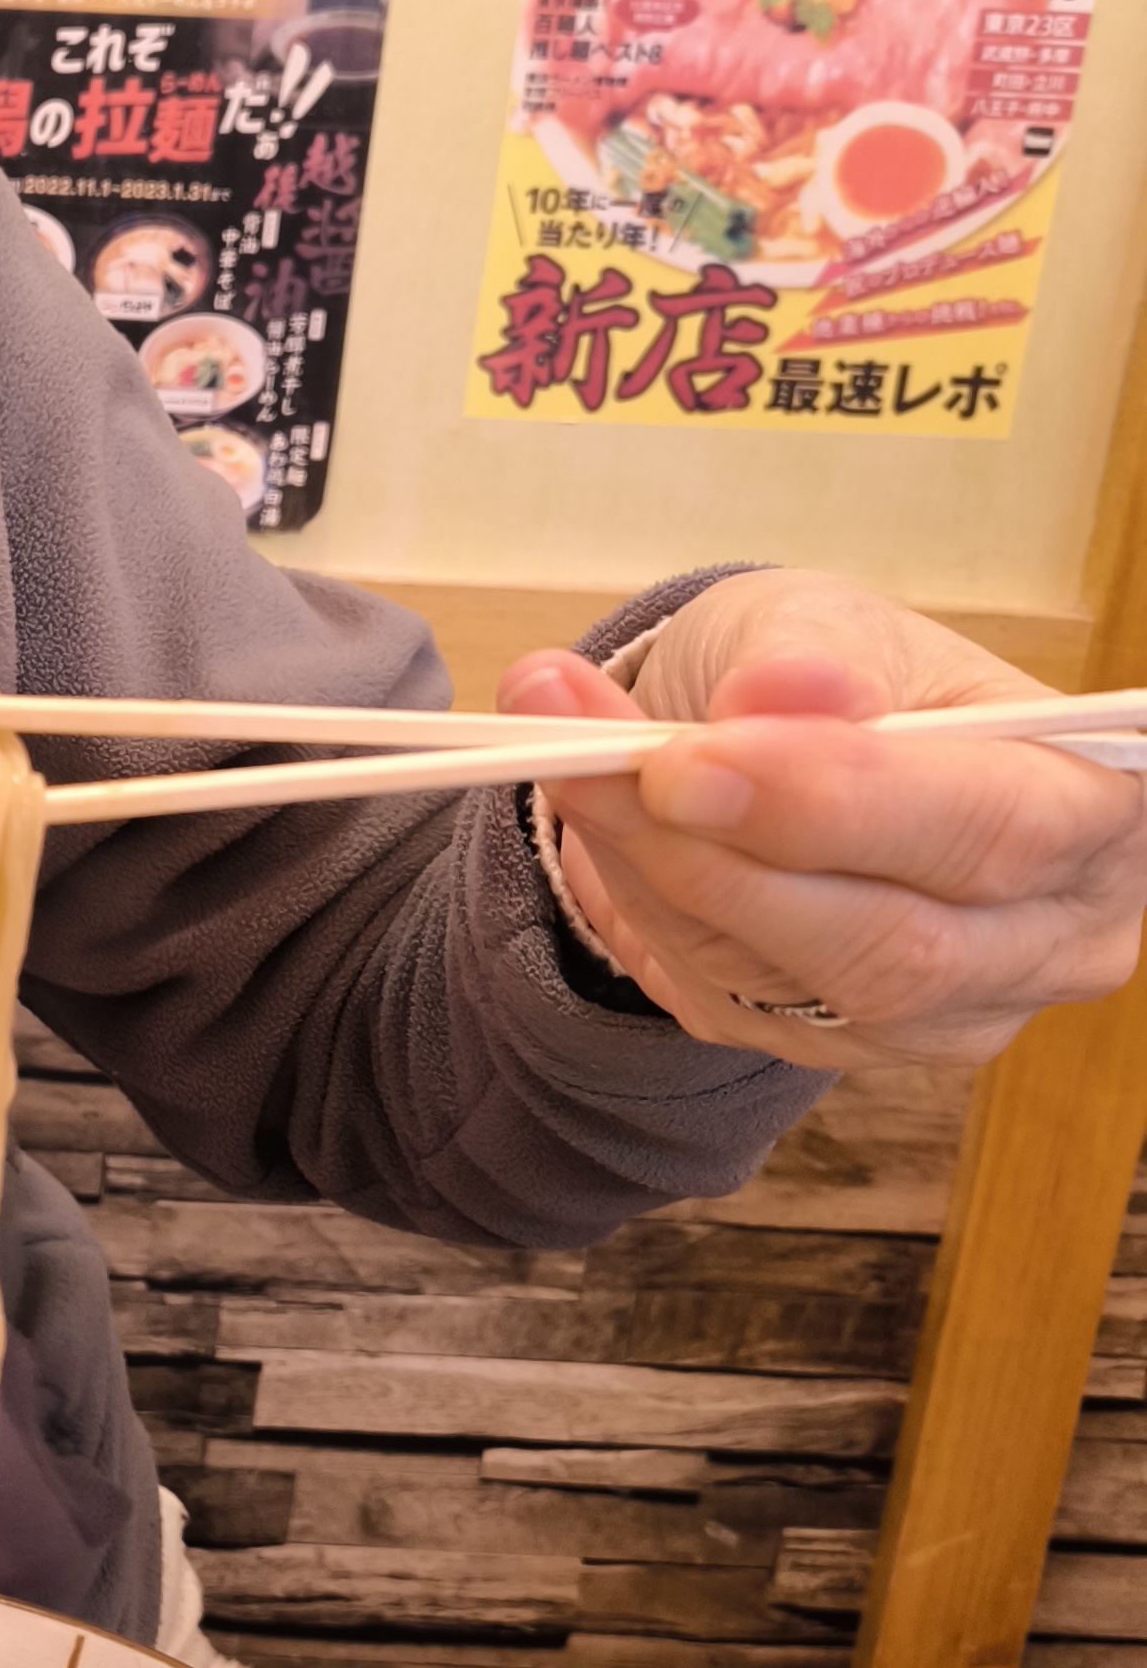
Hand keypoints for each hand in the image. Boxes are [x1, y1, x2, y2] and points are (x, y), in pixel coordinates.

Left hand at [495, 568, 1146, 1068]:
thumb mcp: (829, 620)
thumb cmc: (844, 669)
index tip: (689, 759)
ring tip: (573, 763)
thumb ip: (809, 655)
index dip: (838, 802)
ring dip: (654, 872)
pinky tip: (610, 831)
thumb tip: (784, 690)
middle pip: (890, 940)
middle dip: (719, 852)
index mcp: (1099, 801)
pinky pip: (723, 994)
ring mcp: (951, 1014)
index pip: (995, 827)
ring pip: (785, 978)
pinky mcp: (844, 1047)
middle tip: (594, 762)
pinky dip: (646, 907)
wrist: (782, 738)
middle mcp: (1054, 935)